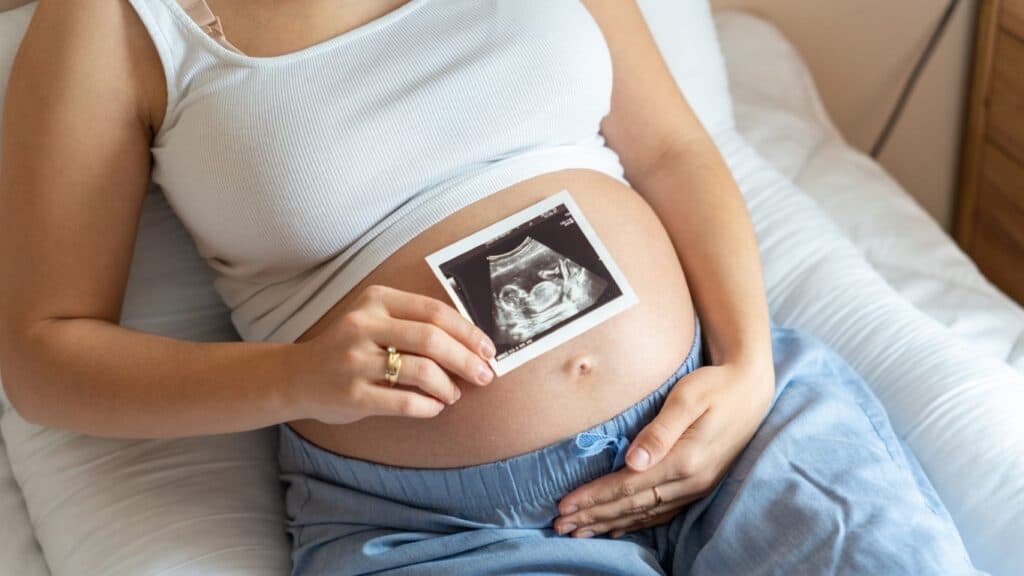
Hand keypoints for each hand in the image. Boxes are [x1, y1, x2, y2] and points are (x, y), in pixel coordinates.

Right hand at [287, 284, 495, 424]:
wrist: (297, 376)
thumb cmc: (350, 348)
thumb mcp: (375, 320)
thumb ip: (415, 323)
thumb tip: (471, 343)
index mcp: (376, 301)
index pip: (434, 311)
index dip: (468, 331)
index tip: (488, 349)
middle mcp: (363, 325)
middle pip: (431, 339)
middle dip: (466, 359)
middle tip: (484, 375)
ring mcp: (355, 360)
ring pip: (420, 371)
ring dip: (447, 385)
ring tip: (453, 394)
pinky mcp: (352, 394)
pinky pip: (404, 401)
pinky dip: (428, 406)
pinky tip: (435, 407)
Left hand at [553, 362, 772, 538]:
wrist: (751, 390)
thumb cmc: (715, 386)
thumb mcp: (688, 398)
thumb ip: (661, 430)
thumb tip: (633, 461)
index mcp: (685, 460)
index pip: (628, 485)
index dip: (594, 497)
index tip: (565, 505)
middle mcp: (691, 482)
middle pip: (632, 505)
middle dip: (594, 516)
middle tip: (560, 525)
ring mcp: (696, 487)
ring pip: (644, 513)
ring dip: (610, 523)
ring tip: (579, 531)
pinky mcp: (698, 485)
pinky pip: (661, 513)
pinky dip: (636, 522)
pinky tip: (617, 528)